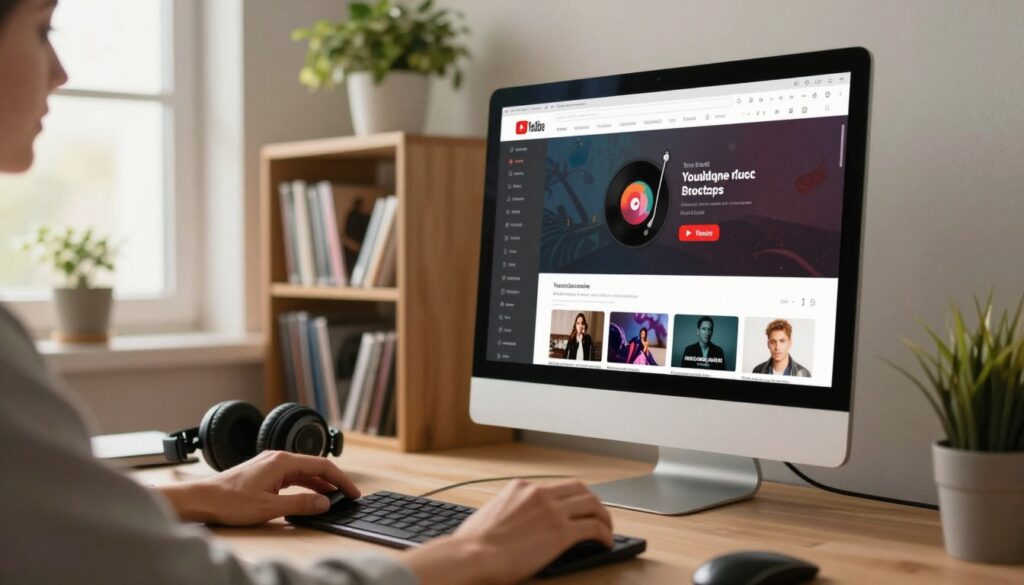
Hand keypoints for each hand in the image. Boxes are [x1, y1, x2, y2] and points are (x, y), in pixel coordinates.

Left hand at [157, 450, 358, 525]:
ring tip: (333, 498)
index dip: (341, 480)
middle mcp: (278, 457)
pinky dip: (304, 485)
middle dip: (333, 481)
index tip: (353, 492)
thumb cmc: (230, 502)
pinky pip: (292, 476)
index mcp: (283, 461)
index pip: (322, 466)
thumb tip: (325, 502)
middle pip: (314, 467)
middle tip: (347, 496)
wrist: (202, 499)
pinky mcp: (264, 472)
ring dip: (319, 484)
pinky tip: (308, 497)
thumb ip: (301, 504)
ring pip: (303, 472)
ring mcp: (270, 464)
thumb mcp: (270, 507)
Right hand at [404, 480, 612, 584]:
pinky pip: (593, 528)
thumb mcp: (491, 514)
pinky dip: (604, 533)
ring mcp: (551, 511)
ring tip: (607, 529)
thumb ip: (508, 511)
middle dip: (592, 501)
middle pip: (578, 489)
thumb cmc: (473, 543)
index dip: (568, 499)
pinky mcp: (561, 532)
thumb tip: (515, 523)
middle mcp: (538, 493)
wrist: (472, 555)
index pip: (553, 487)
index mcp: (520, 488)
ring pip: (591, 504)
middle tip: (597, 514)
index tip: (573, 509)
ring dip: (603, 516)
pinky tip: (605, 542)